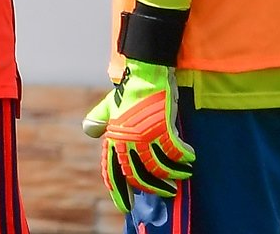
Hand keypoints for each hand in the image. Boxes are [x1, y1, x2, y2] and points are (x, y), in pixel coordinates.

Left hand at [82, 59, 193, 210]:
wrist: (146, 71)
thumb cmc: (129, 89)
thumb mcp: (110, 105)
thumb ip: (100, 118)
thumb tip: (89, 131)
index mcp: (113, 136)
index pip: (112, 171)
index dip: (118, 191)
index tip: (126, 206)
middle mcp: (127, 139)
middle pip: (137, 175)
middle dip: (152, 187)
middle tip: (165, 192)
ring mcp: (144, 134)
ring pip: (158, 166)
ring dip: (172, 174)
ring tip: (182, 175)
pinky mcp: (161, 127)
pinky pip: (174, 151)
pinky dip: (183, 156)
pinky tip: (190, 156)